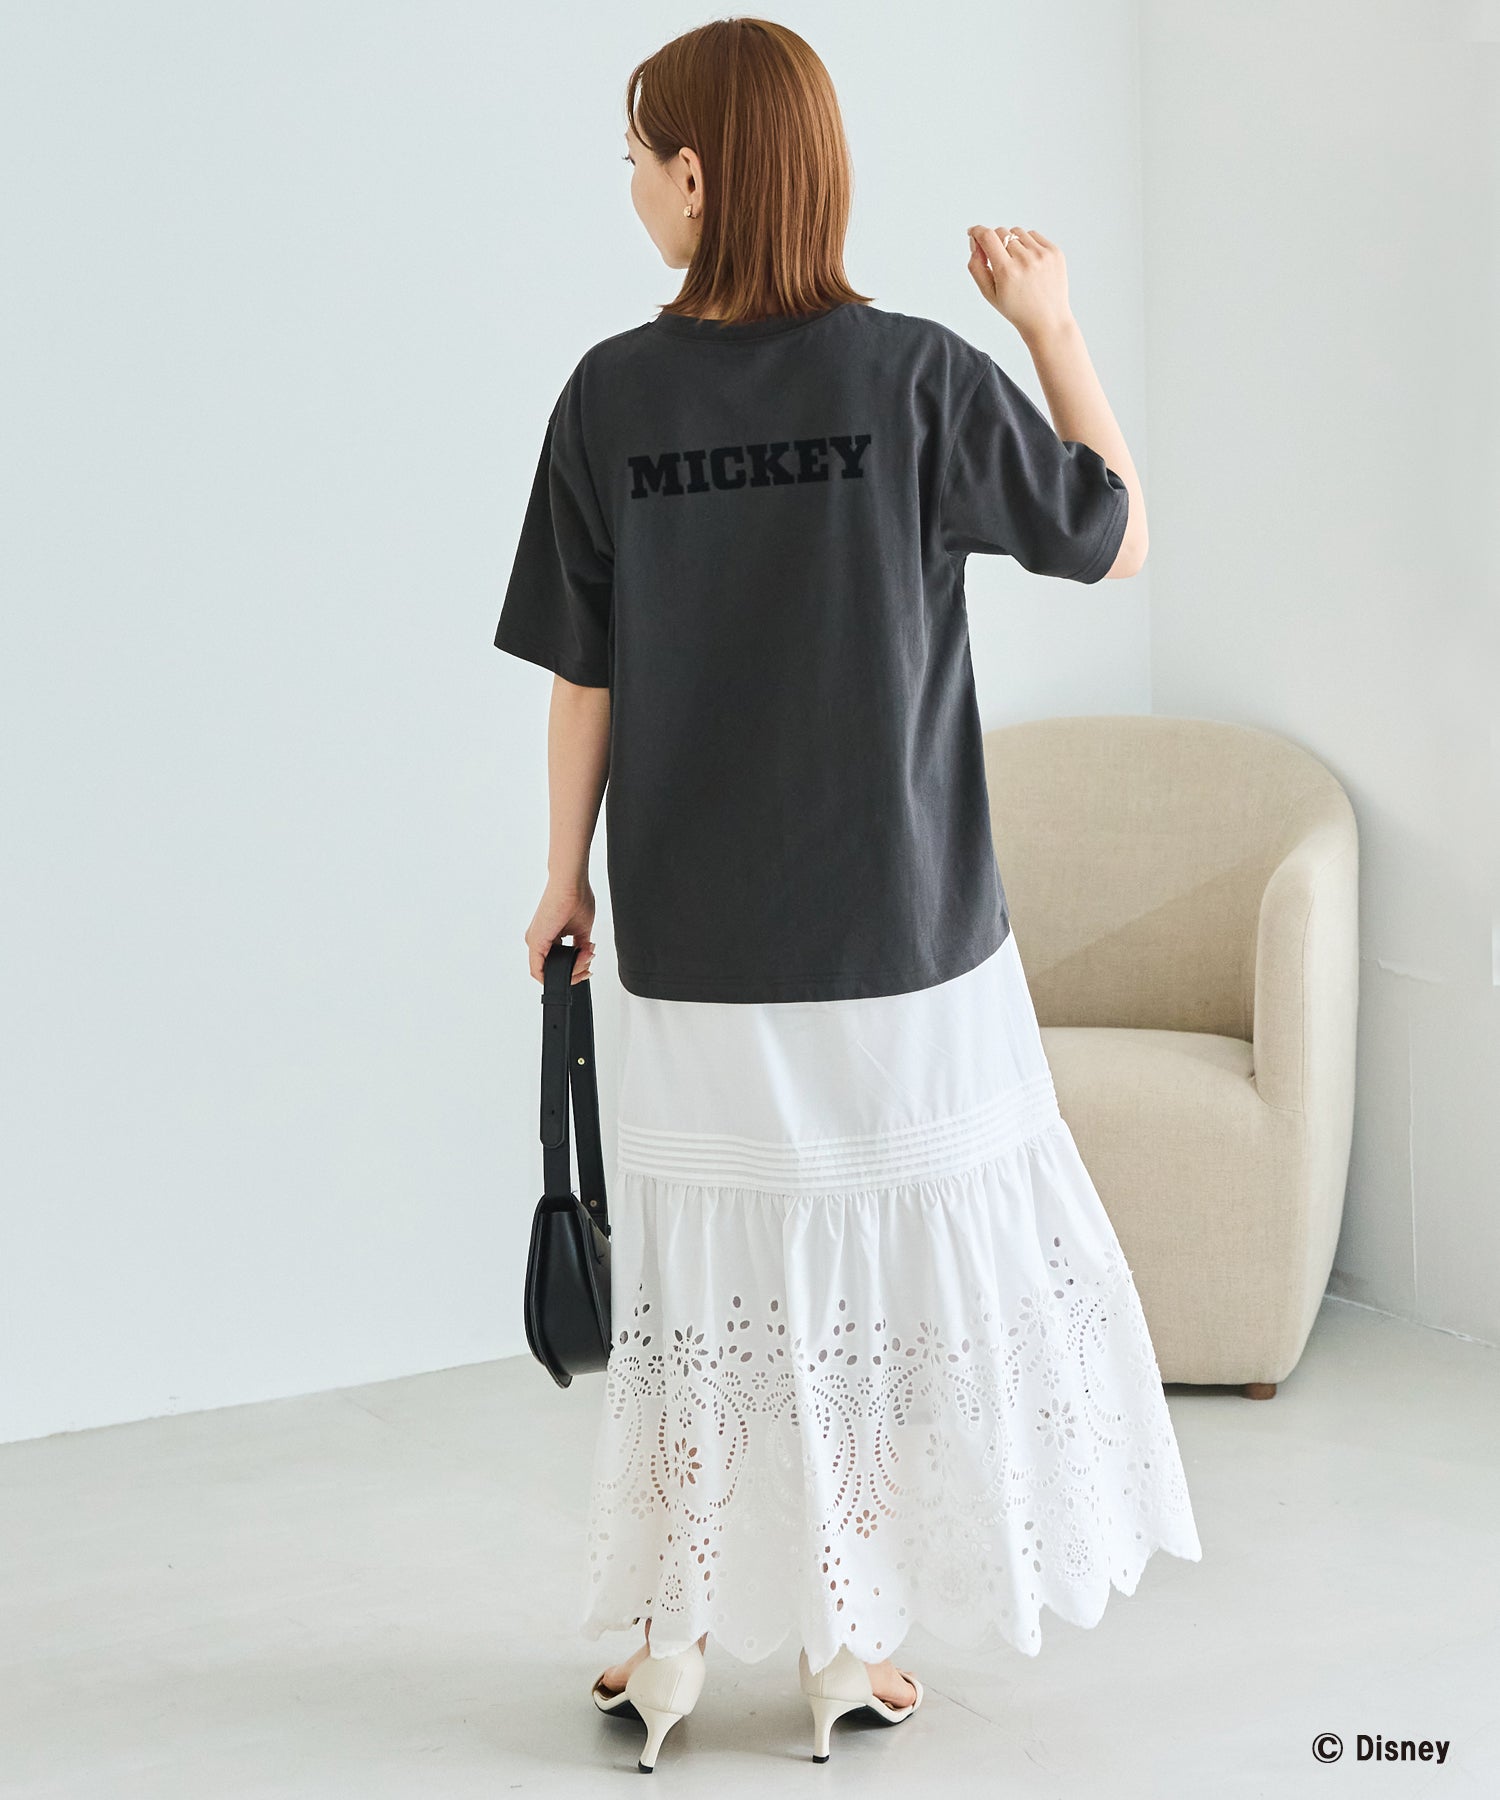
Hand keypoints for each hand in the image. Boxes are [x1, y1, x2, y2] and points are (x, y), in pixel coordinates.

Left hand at [524, 878, 597, 984]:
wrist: (572, 882)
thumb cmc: (576, 897)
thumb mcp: (582, 929)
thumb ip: (581, 946)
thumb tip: (585, 958)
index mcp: (548, 937)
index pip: (557, 963)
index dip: (573, 970)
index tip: (588, 967)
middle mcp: (538, 940)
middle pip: (553, 969)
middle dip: (575, 972)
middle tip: (589, 963)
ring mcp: (535, 941)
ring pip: (548, 971)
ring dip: (571, 971)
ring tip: (586, 957)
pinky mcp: (536, 941)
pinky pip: (538, 970)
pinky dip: (559, 973)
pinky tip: (576, 966)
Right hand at [966, 224, 1073, 343]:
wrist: (1047, 320)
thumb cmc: (1017, 309)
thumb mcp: (989, 293)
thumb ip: (976, 266)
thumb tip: (975, 240)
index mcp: (1007, 272)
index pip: (987, 236)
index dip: (977, 231)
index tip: (973, 232)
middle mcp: (1025, 260)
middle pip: (1001, 232)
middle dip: (995, 242)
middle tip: (999, 260)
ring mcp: (1042, 255)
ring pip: (1017, 232)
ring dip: (1012, 242)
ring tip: (1017, 264)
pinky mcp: (1055, 252)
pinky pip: (1033, 235)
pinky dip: (1027, 244)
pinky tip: (1029, 262)